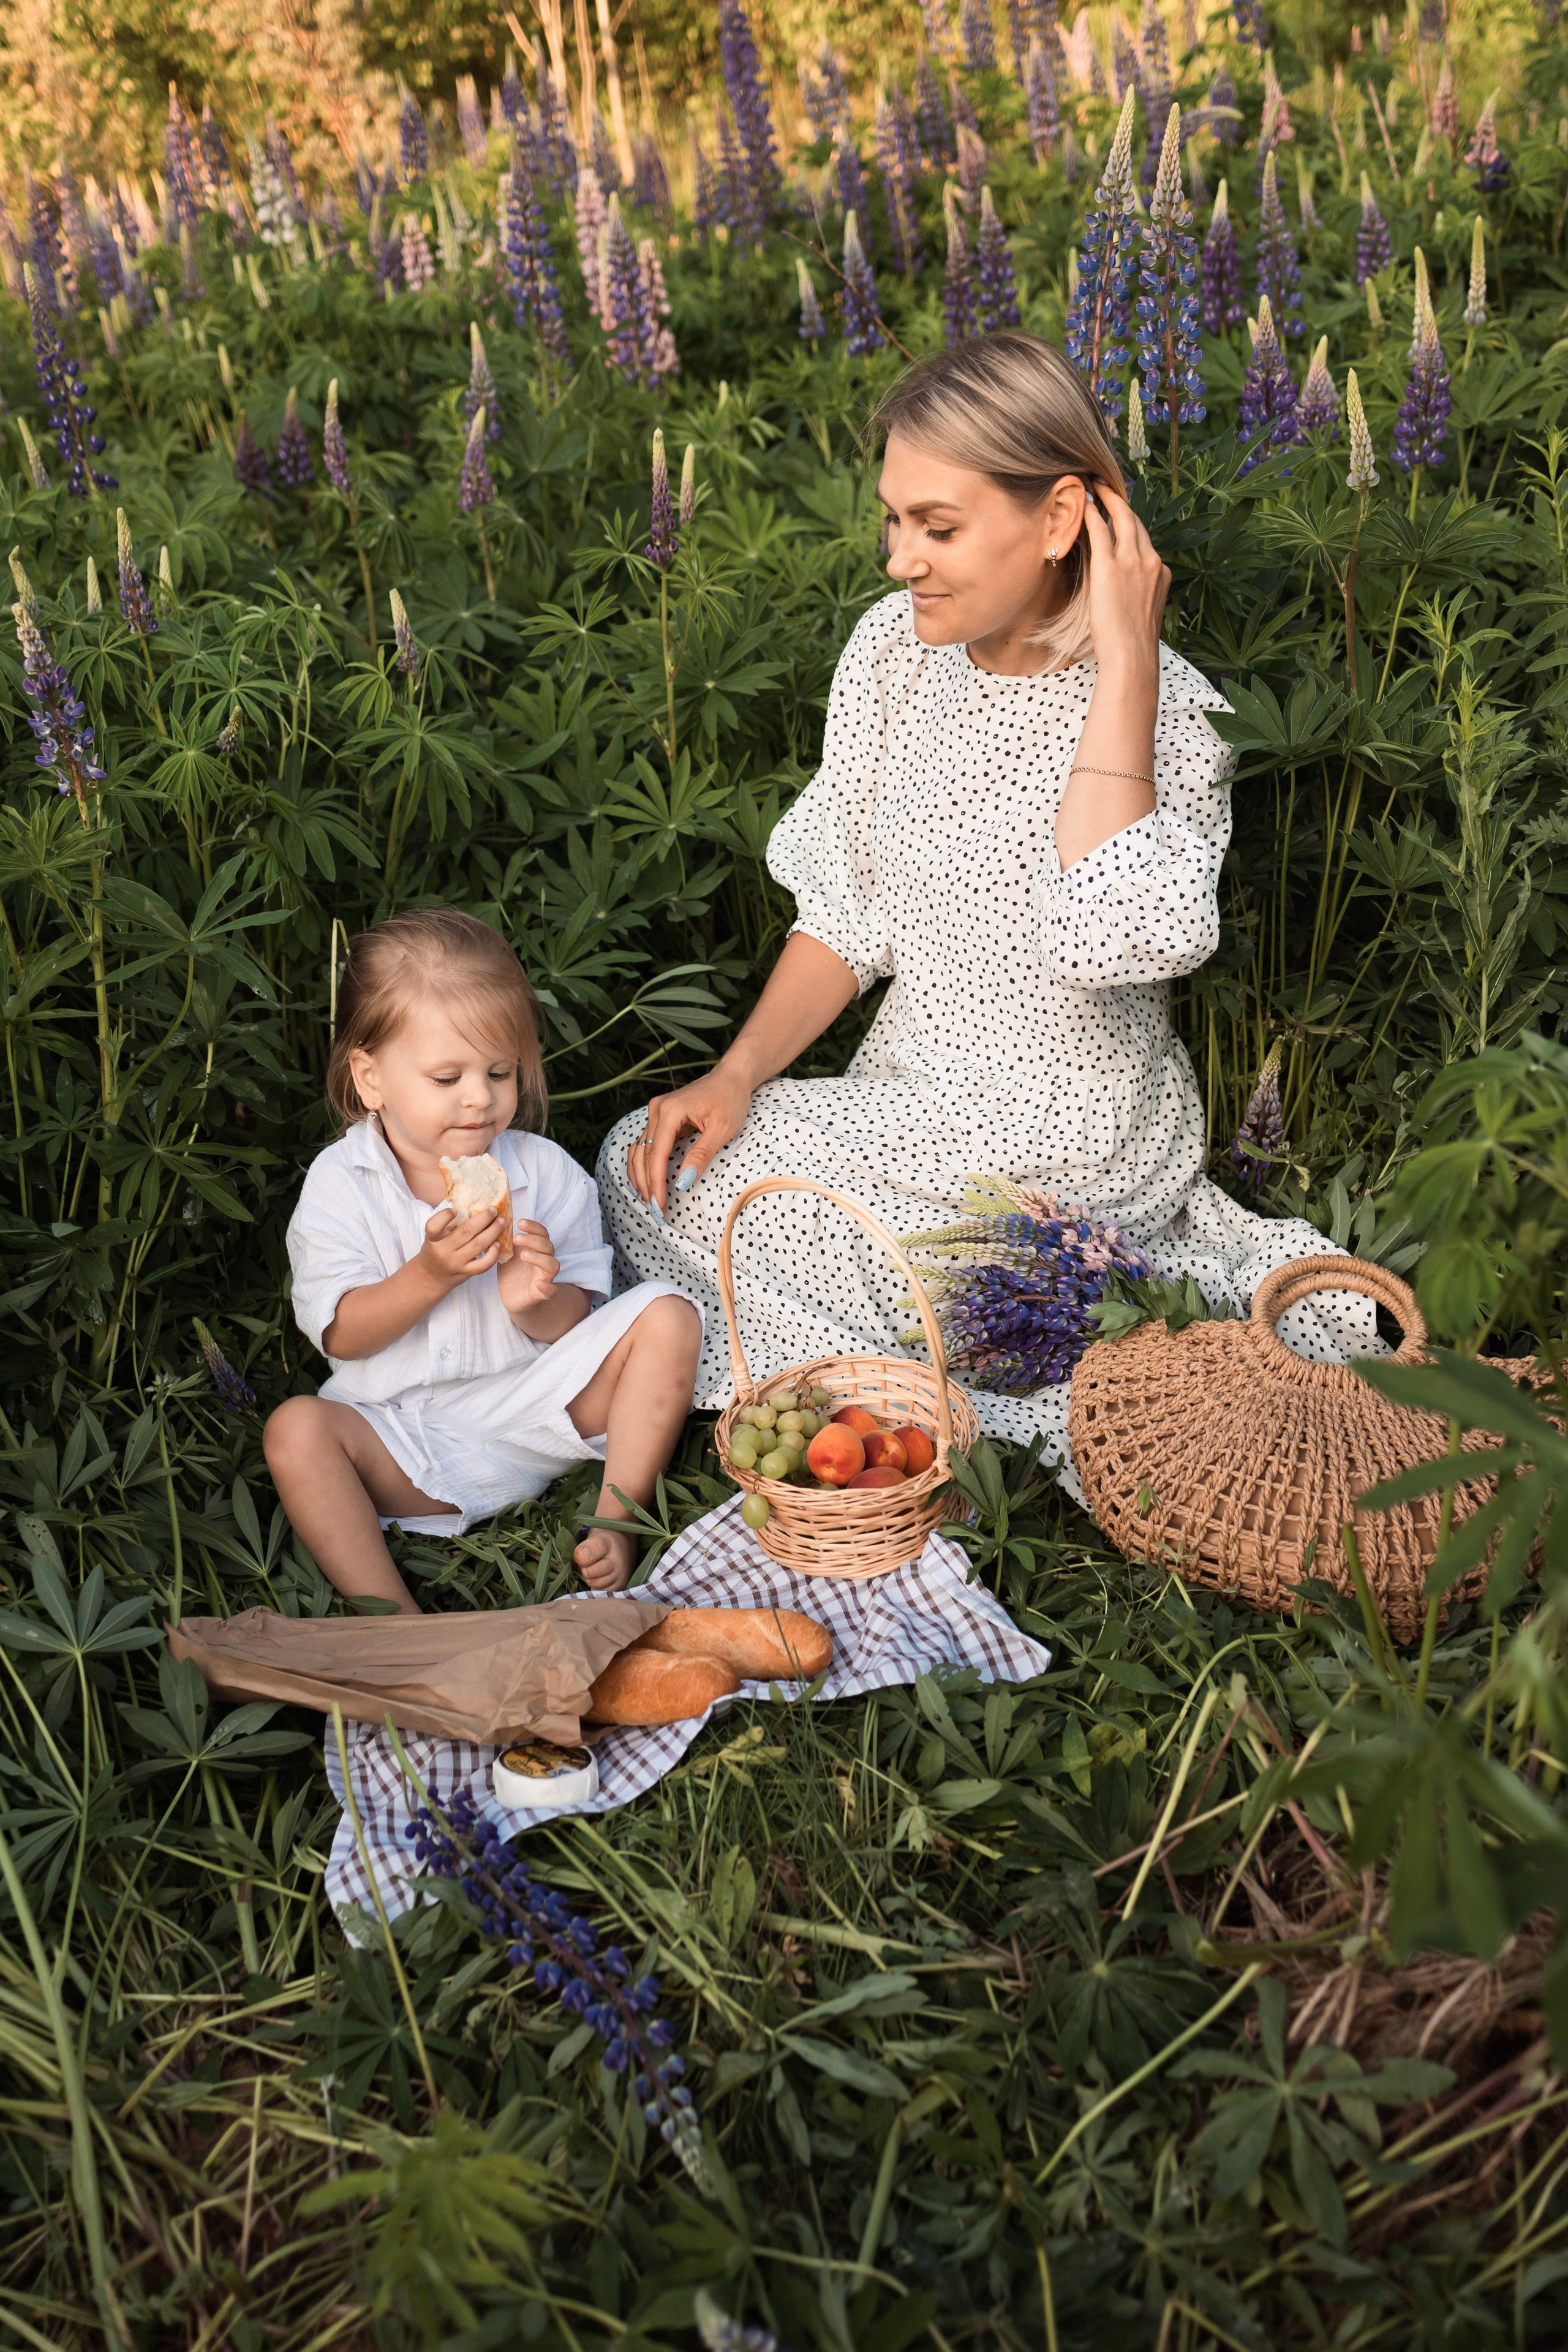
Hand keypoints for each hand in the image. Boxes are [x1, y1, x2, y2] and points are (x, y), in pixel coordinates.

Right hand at [416, 1204, 506, 1291]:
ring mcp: (455, 1263)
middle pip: (465, 1232)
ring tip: (502, 1222)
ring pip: (478, 1245)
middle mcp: (443, 1251)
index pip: (433, 1226)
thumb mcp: (436, 1237)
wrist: (431, 1277)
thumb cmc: (436, 1250)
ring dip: (493, 1231)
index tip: (455, 1210)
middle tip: (494, 1209)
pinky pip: (483, 1264)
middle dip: (483, 1218)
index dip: (444, 1216)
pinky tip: (498, 1244)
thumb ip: (449, 1224)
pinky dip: (493, 1254)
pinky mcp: (466, 1273)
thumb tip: (473, 1208)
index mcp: (433, 1239)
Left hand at [497, 1218, 559, 1313]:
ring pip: (552, 1265)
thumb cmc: (511, 1272)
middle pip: (548, 1246)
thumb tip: (494, 1222)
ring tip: (523, 1255)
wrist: (512, 1297)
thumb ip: (504, 1240)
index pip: (542, 1233)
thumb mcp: (505, 1254)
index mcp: (537, 1249)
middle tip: (516, 1238)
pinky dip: (548, 1287)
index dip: (533, 1226)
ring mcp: (545, 1277)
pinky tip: (538, 1283)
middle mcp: (544, 1261)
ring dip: (539, 1258)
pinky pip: (552, 1291)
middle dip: (533, 1240)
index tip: (519, 1222)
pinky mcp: (542, 1294)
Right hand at [627, 1064, 754, 1212]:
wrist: (731, 1078)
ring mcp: (655, 1113)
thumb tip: (683, 1182)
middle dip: (647, 1185)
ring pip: (639, 1150)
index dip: (656, 1183)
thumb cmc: (730, 1099)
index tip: (659, 1206)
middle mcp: (656, 1110)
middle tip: (655, 1211)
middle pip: (643, 1154)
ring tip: (648, 1201)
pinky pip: (644, 1144)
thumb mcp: (722, 1129)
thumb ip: (701, 1154)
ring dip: (641, 1176)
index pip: (656, 1154)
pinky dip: (642, 1164)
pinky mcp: (659, 1118)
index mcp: (670, 1111)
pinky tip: (644, 1182)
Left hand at [1082, 479, 1169, 680]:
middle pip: (1136, 522)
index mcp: (1161, 573)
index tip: (1120, 512)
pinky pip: (1100, 529)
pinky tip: (1083, 503)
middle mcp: (1151, 561)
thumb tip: (1124, 594)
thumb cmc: (1131, 645)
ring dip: (1107, 498)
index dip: (1131, 523)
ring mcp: (1132, 561)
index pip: (1145, 540)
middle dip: (1121, 501)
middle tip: (1105, 486)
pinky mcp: (1110, 566)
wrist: (1132, 655)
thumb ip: (1137, 595)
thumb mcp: (1142, 613)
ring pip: (1122, 518)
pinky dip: (1092, 513)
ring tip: (1093, 485)